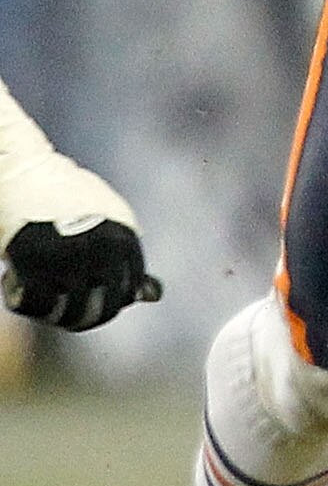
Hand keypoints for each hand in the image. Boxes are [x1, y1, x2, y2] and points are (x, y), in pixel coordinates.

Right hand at [0, 100, 161, 329]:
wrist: (21, 168)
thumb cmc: (64, 195)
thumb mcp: (106, 221)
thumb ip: (126, 259)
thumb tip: (155, 297)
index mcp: (125, 239)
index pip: (126, 295)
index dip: (102, 304)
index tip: (81, 298)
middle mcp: (102, 250)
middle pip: (98, 310)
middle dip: (76, 317)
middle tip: (54, 307)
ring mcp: (68, 255)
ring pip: (65, 313)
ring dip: (47, 312)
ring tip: (33, 292)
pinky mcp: (32, 258)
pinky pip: (32, 303)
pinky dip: (19, 300)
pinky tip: (10, 280)